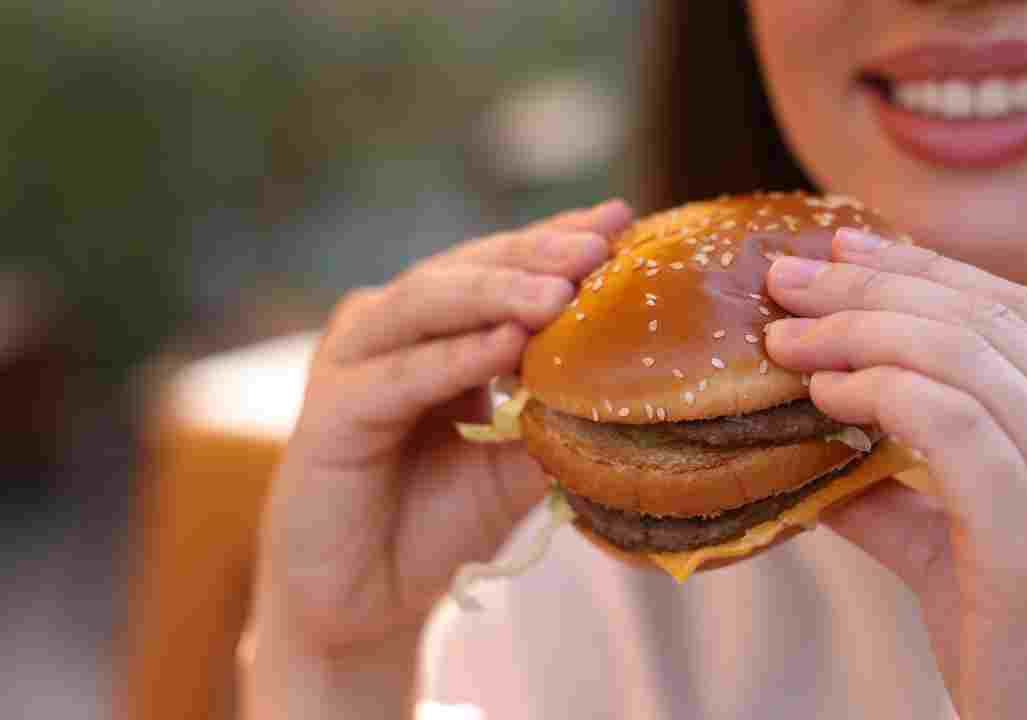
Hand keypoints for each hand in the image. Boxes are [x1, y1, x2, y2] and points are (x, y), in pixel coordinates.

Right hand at [245, 199, 631, 718]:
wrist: (365, 606)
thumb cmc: (436, 525)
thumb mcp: (515, 466)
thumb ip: (554, 419)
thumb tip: (633, 383)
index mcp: (435, 331)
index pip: (501, 269)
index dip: (556, 242)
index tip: (623, 220)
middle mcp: (390, 331)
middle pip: (467, 271)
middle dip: (535, 255)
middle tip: (599, 243)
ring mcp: (354, 363)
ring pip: (427, 306)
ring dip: (497, 293)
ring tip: (560, 291)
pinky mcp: (329, 412)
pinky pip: (401, 376)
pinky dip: (455, 358)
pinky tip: (507, 345)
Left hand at [764, 228, 1026, 719]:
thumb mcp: (972, 554)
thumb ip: (900, 493)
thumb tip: (811, 449)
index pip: (1019, 314)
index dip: (923, 271)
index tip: (842, 253)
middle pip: (985, 318)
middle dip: (872, 285)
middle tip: (787, 277)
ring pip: (964, 357)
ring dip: (856, 332)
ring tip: (782, 339)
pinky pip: (950, 422)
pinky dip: (876, 391)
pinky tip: (822, 395)